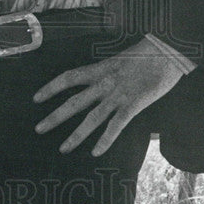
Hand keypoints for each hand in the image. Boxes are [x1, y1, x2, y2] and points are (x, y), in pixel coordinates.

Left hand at [33, 38, 182, 155]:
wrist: (167, 51)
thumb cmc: (147, 54)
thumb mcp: (121, 60)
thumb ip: (109, 73)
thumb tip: (101, 83)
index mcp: (100, 69)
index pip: (68, 78)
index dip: (51, 88)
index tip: (36, 98)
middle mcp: (104, 83)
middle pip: (74, 102)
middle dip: (55, 116)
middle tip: (39, 129)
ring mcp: (118, 95)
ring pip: (91, 118)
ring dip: (76, 135)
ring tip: (63, 148)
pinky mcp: (133, 104)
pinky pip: (116, 125)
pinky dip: (105, 140)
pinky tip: (96, 152)